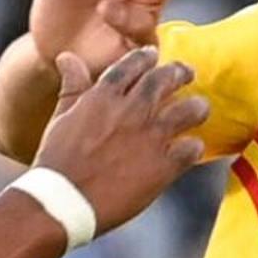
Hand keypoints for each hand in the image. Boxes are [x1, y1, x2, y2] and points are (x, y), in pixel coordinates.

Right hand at [31, 45, 208, 235]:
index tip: (153, 56)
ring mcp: (150, 137)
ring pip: (188, 110)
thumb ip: (72, 86)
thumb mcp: (61, 117)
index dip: (146, 57)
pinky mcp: (162, 167)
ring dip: (197, 107)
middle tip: (187, 72)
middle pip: (165, 79)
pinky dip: (194, 147)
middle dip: (179, 72)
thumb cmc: (57, 162)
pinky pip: (191, 149)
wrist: (64, 201)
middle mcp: (132, 111)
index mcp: (105, 96)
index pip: (133, 64)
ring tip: (200, 108)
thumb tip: (68, 57)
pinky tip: (191, 149)